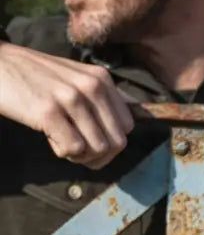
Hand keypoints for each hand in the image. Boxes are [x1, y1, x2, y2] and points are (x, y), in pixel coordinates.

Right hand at [0, 42, 134, 168]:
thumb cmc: (36, 78)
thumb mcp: (76, 79)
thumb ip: (102, 98)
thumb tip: (135, 120)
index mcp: (101, 79)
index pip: (127, 127)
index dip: (110, 141)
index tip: (89, 137)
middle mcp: (91, 86)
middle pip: (117, 143)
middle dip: (98, 154)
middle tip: (76, 147)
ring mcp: (70, 98)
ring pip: (98, 148)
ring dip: (80, 155)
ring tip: (61, 140)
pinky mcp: (48, 111)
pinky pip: (73, 149)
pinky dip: (63, 152)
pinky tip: (49, 138)